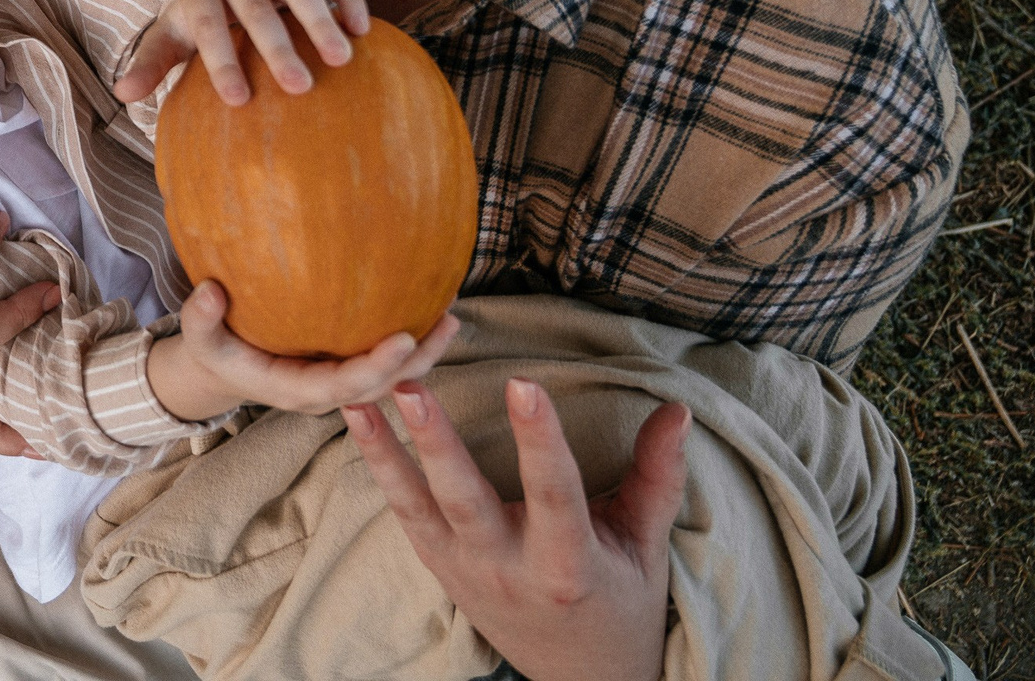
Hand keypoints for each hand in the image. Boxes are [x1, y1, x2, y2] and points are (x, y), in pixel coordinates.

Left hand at [115, 0, 368, 105]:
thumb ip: (152, 64)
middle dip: (277, 46)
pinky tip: (363, 31)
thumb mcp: (171, 39)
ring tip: (340, 61)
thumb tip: (123, 94)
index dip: (221, 62)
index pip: (208, 27)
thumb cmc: (197, 20)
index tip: (238, 101)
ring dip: (320, 21)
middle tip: (299, 87)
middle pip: (256, 9)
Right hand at [146, 282, 458, 420]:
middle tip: (449, 318)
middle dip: (420, 357)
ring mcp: (342, 381)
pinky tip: (432, 305)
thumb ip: (201, 319)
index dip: (379, 365)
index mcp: (299, 391)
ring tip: (453, 311)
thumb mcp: (200, 340)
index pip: (348, 385)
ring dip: (427, 350)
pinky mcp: (348, 367)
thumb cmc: (216, 351)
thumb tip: (210, 292)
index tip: (405, 338)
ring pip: (396, 376)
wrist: (223, 371)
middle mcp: (329, 392)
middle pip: (386, 384)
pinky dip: (414, 340)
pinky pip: (388, 360)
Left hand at [344, 379, 689, 680]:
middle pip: (465, 501)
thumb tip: (677, 410)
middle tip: (409, 385)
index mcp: (567, 566)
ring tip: (356, 398)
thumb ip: (657, 477)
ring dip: (384, 452)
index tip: (524, 382)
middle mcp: (508, 570)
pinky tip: (359, 423)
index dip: (540, 440)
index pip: (553, 493)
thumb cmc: (619, 600)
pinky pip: (404, 516)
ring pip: (418, 508)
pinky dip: (379, 470)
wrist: (579, 676)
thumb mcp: (646, 545)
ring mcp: (466, 571)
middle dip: (435, 443)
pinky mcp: (440, 568)